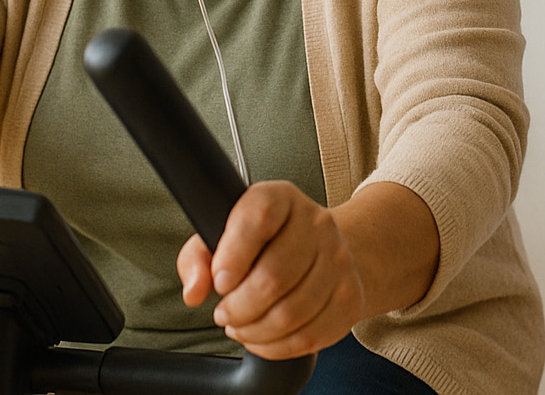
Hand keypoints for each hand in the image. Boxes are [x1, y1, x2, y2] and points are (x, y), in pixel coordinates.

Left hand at [177, 180, 364, 359]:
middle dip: (238, 307)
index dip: (233, 254)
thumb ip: (198, 257)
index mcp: (282, 198)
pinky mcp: (350, 297)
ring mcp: (339, 260)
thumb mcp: (223, 236)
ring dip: (255, 331)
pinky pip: (310, 336)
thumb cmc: (264, 245)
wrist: (321, 253)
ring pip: (292, 313)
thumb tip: (194, 290)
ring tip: (241, 326)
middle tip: (224, 313)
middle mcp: (317, 223)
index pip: (259, 216)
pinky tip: (263, 337)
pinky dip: (277, 347)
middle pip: (275, 276)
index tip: (220, 281)